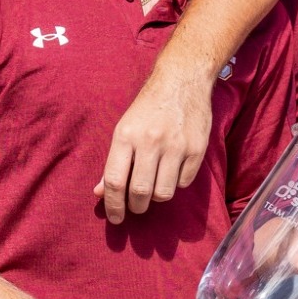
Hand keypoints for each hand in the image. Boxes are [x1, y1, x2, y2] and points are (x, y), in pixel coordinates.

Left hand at [92, 69, 210, 223]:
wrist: (182, 80)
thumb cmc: (148, 107)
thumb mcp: (124, 128)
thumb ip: (113, 162)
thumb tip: (100, 193)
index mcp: (126, 136)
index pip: (115, 181)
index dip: (113, 205)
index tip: (115, 218)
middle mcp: (151, 141)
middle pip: (140, 191)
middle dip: (136, 206)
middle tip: (136, 206)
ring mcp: (176, 145)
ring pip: (163, 192)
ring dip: (156, 196)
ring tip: (155, 186)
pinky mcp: (197, 149)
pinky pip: (183, 183)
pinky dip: (176, 183)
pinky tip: (173, 170)